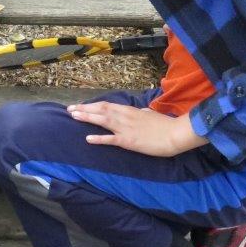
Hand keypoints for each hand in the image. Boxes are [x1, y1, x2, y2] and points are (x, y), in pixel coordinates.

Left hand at [67, 102, 206, 156]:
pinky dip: (98, 139)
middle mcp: (125, 117)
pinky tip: (88, 139)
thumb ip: (142, 112)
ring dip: (87, 118)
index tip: (81, 105)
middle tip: (70, 109)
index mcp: (129, 110)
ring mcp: (125, 128)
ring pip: (102, 121)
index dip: (92, 105)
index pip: (107, 105)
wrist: (175, 134)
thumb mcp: (150, 114)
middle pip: (101, 110)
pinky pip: (110, 139)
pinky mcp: (128, 141)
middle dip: (84, 109)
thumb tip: (140, 110)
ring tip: (74, 116)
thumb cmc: (165, 124)